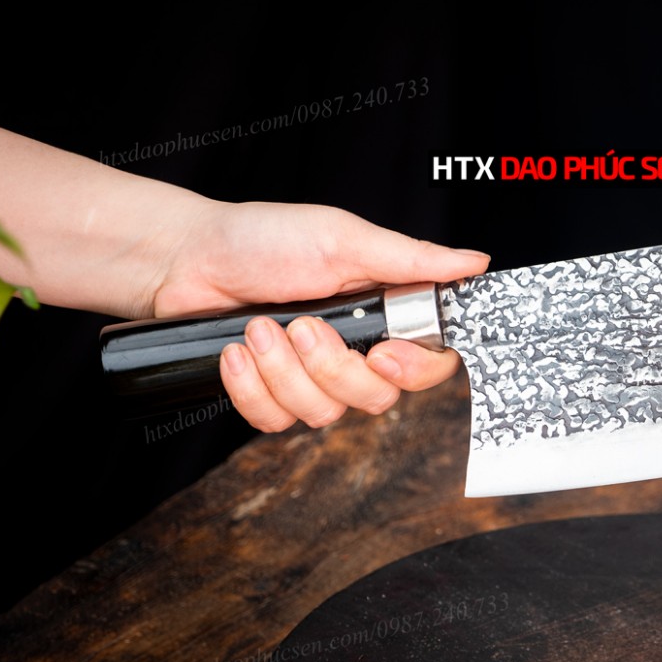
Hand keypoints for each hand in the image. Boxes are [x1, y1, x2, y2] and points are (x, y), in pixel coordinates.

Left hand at [155, 201, 488, 431]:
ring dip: (282, 372)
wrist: (186, 258)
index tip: (382, 356)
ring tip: (258, 328)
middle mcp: (356, 352)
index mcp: (384, 313)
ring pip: (325, 414)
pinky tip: (235, 353)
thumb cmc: (264, 239)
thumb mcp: (344, 239)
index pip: (429, 364)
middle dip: (330, 367)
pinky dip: (251, 389)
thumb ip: (413, 260)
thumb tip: (475, 263)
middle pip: (376, 399)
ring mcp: (314, 380)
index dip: (414, 372)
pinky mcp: (272, 397)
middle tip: (301, 325)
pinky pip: (276, 422)